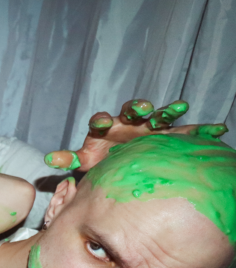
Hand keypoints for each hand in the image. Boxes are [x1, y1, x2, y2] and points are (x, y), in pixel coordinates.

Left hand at [45, 99, 227, 171]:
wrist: (123, 159)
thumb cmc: (102, 157)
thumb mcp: (85, 160)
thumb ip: (70, 158)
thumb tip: (48, 159)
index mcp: (106, 127)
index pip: (101, 120)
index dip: (101, 120)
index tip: (101, 123)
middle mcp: (129, 123)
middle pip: (133, 111)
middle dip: (137, 108)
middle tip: (140, 109)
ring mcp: (151, 127)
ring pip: (161, 115)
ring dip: (168, 110)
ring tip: (179, 107)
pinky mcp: (170, 135)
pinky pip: (189, 131)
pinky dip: (202, 129)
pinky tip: (218, 130)